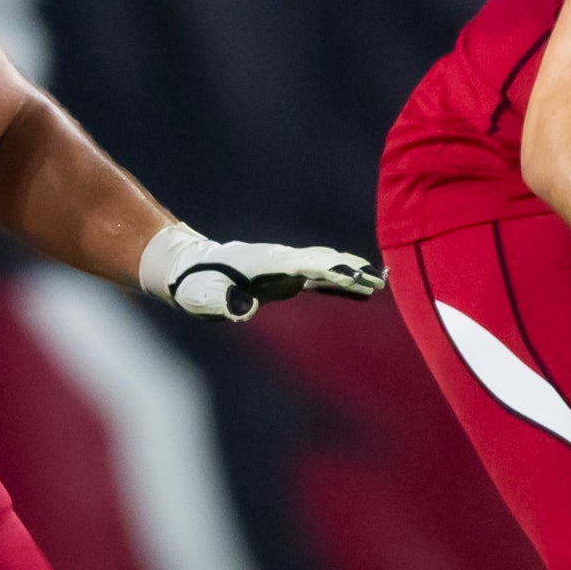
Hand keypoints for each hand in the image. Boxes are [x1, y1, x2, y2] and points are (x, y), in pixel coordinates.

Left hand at [140, 224, 386, 320]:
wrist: (190, 269)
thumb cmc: (194, 285)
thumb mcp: (202, 297)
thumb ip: (223, 301)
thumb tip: (242, 308)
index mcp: (263, 263)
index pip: (302, 264)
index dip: (327, 269)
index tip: (352, 275)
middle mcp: (279, 261)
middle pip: (321, 261)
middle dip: (350, 270)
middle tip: (379, 278)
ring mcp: (285, 267)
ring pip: (325, 267)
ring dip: (351, 273)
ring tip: (380, 280)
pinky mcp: (286, 277)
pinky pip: (319, 278)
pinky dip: (340, 282)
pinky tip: (359, 288)